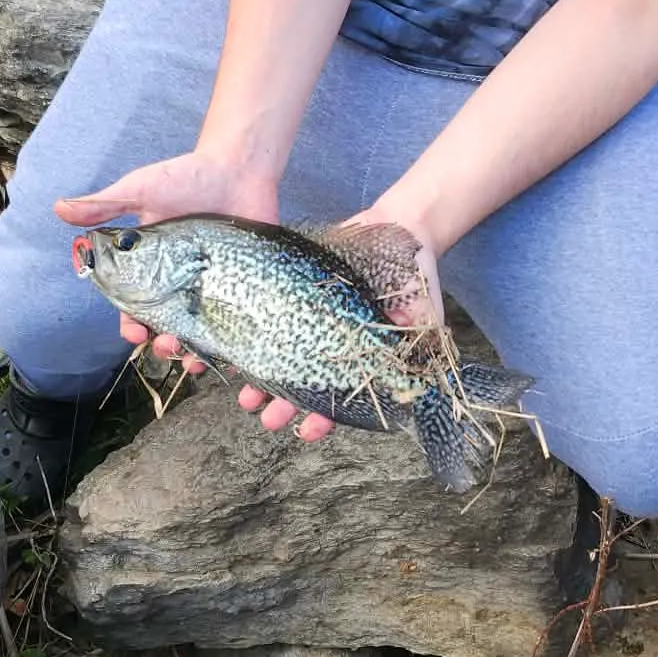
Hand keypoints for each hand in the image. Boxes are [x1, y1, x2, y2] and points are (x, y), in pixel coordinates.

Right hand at [55, 152, 277, 371]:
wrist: (239, 165)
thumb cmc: (187, 176)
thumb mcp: (142, 190)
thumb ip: (105, 205)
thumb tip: (59, 209)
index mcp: (153, 266)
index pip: (136, 305)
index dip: (131, 324)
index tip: (135, 333)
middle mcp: (181, 282)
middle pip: (167, 327)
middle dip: (162, 345)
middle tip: (168, 345)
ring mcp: (215, 287)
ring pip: (202, 333)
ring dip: (195, 354)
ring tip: (196, 359)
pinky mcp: (246, 286)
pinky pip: (241, 323)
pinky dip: (237, 347)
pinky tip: (236, 360)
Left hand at [242, 203, 443, 441]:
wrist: (401, 226)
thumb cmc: (416, 274)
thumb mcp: (424, 309)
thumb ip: (418, 339)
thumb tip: (410, 372)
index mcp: (363, 356)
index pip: (342, 398)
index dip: (326, 417)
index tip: (309, 430)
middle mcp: (333, 342)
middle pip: (304, 383)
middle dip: (284, 405)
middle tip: (266, 418)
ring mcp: (312, 319)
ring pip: (281, 356)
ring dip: (261, 380)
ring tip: (244, 396)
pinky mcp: (296, 291)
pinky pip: (270, 317)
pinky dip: (251, 335)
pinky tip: (233, 348)